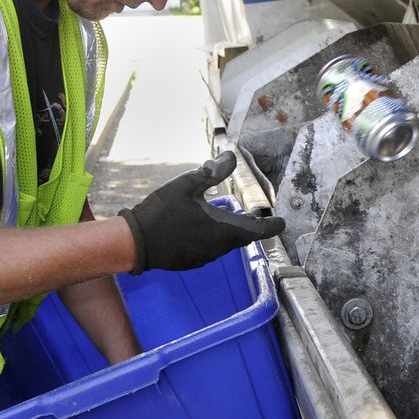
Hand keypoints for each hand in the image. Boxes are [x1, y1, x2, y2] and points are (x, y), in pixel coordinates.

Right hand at [119, 152, 284, 273]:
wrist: (136, 242)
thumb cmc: (162, 212)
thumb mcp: (187, 185)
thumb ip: (212, 172)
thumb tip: (232, 157)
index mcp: (223, 229)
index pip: (258, 230)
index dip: (272, 226)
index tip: (282, 222)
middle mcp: (219, 247)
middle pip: (243, 237)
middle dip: (251, 226)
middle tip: (255, 216)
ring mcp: (206, 257)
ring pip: (227, 244)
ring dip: (230, 231)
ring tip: (227, 217)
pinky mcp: (193, 262)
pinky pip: (211, 249)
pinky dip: (214, 238)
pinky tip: (202, 228)